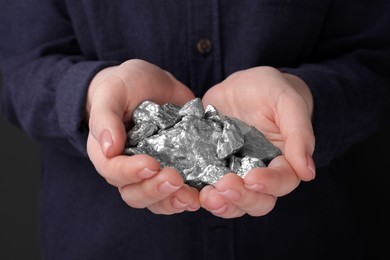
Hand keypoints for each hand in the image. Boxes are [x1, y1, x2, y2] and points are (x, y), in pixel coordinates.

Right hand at [86, 59, 199, 213]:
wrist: (150, 83)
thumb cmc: (124, 86)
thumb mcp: (112, 93)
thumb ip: (105, 118)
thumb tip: (109, 149)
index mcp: (108, 154)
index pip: (114, 172)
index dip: (131, 173)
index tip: (151, 164)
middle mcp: (129, 170)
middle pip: (136, 194)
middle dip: (155, 190)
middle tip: (175, 179)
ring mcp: (154, 172)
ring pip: (159, 200)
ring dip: (174, 201)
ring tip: (193, 195)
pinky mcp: (177, 168)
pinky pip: (180, 192)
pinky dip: (191, 195)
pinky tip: (204, 192)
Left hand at [200, 66, 314, 217]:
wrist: (240, 87)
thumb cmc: (270, 91)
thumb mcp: (286, 102)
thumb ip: (299, 133)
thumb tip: (308, 172)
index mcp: (283, 160)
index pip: (282, 181)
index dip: (269, 184)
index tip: (252, 178)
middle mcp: (259, 172)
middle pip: (258, 201)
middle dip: (242, 198)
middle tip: (224, 186)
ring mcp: (234, 173)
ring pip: (233, 202)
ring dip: (221, 204)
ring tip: (207, 196)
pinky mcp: (211, 169)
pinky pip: (209, 190)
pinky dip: (201, 195)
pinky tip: (192, 190)